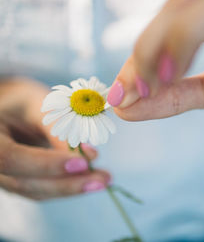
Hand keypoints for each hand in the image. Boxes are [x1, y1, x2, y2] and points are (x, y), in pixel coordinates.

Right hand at [0, 78, 109, 199]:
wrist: (8, 112)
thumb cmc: (22, 102)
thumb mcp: (38, 105)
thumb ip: (59, 128)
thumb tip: (88, 155)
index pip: (11, 158)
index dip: (45, 164)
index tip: (82, 163)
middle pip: (25, 183)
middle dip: (68, 184)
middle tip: (102, 180)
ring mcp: (4, 177)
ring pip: (37, 191)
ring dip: (74, 188)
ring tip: (104, 179)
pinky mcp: (19, 183)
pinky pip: (43, 190)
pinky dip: (70, 186)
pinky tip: (94, 179)